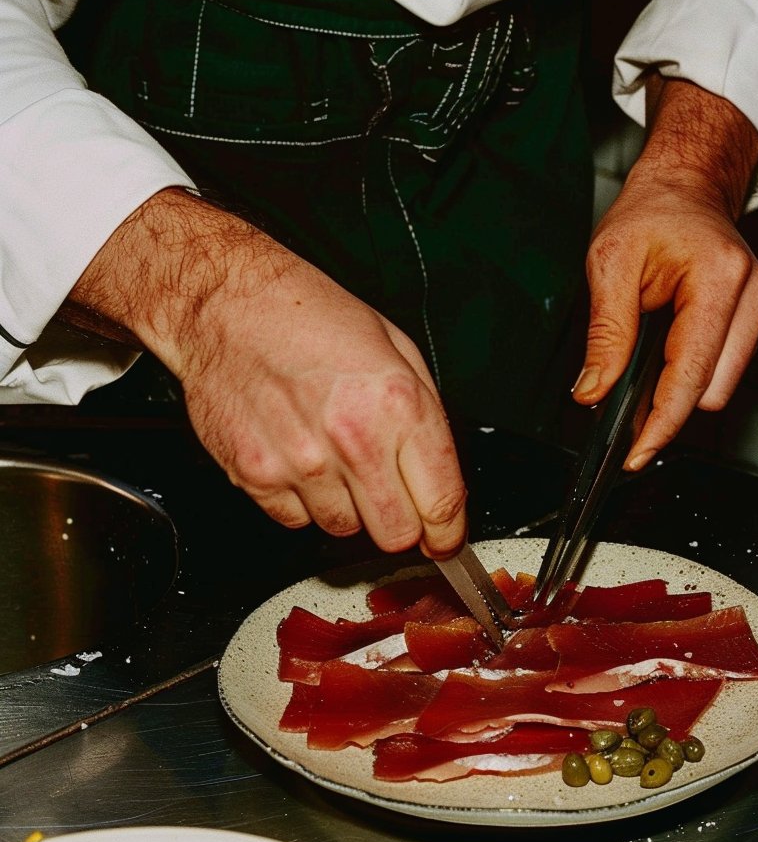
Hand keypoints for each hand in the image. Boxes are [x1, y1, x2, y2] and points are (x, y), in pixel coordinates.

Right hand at [68, 189, 467, 557]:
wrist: (227, 303)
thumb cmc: (309, 317)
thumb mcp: (395, 348)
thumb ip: (424, 419)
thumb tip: (439, 480)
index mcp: (397, 405)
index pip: (441, 502)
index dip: (447, 531)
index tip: (444, 538)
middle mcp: (351, 439)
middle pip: (395, 534)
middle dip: (399, 524)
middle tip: (389, 498)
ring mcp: (301, 463)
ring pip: (344, 530)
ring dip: (345, 506)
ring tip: (330, 456)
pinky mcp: (256, 475)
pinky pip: (295, 520)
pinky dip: (300, 500)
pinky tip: (296, 455)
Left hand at [574, 76, 757, 469]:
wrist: (687, 183)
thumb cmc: (651, 212)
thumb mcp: (609, 263)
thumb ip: (605, 334)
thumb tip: (593, 391)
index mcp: (719, 280)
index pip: (691, 377)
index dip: (661, 424)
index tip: (636, 454)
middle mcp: (752, 295)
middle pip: (710, 392)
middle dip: (666, 406)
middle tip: (622, 408)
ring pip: (718, 387)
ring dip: (679, 389)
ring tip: (643, 368)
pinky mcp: (756, 315)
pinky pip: (722, 368)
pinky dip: (691, 373)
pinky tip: (665, 357)